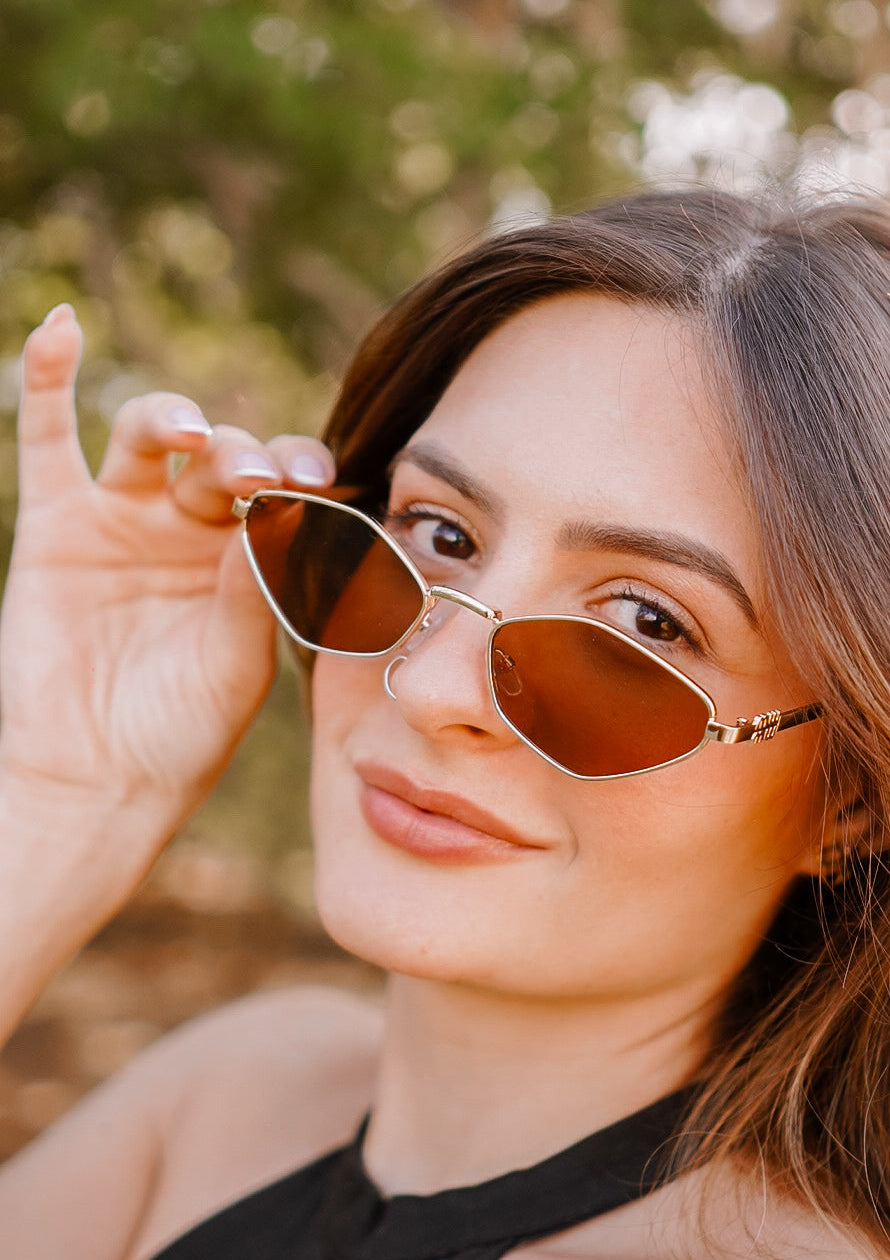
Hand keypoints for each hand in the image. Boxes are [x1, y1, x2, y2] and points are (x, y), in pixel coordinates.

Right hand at [0, 305, 335, 820]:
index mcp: (254, 557)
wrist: (99, 780)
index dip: (304, 474)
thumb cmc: (182, 733)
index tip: (321, 482)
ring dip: (174, 422)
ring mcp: (126, 519)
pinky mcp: (57, 524)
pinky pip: (48, 439)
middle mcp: (195, 528)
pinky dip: (47, 379)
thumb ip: (255, 588)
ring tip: (190, 437)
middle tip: (261, 481)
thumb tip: (276, 514)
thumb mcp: (236, 662)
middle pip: (225, 457)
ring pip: (148, 438)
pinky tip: (59, 327)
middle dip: (246, 458)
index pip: (287, 490)